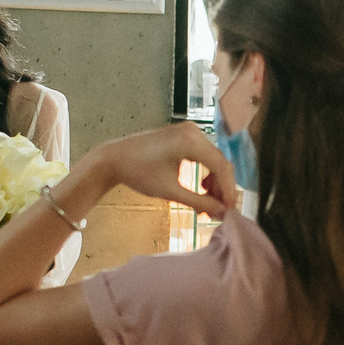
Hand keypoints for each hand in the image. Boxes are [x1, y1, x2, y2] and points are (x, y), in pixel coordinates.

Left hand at [100, 123, 235, 219]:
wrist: (114, 159)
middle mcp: (193, 131)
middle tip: (220, 210)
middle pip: (220, 162)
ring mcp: (189, 131)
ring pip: (213, 159)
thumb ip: (199, 202)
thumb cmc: (138, 174)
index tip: (229, 210)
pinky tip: (202, 187)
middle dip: (222, 187)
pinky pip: (203, 154)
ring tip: (209, 202)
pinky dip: (205, 171)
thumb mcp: (170, 191)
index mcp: (190, 141)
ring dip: (214, 181)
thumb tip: (222, 213)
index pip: (221, 166)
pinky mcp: (184, 135)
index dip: (228, 190)